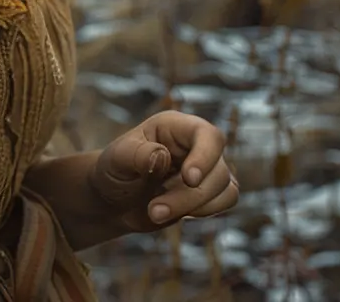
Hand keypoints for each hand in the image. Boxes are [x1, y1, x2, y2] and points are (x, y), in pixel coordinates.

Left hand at [88, 111, 238, 232]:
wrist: (115, 199)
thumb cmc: (114, 171)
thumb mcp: (116, 160)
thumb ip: (137, 155)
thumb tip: (162, 156)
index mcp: (174, 126)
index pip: (207, 134)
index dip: (205, 156)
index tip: (188, 179)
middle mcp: (195, 143)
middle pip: (217, 169)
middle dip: (188, 196)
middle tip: (153, 210)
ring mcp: (206, 167)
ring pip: (225, 189)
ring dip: (193, 207)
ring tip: (154, 212)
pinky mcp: (210, 191)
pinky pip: (225, 203)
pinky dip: (203, 212)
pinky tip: (175, 213)